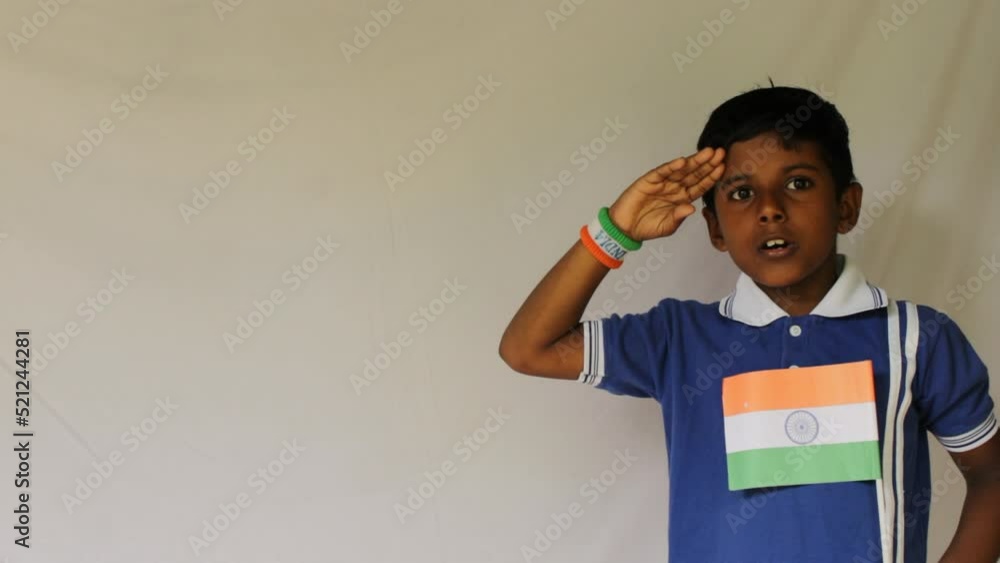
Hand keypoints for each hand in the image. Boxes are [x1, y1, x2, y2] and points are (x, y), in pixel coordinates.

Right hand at [607, 147, 725, 240]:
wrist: (625, 229)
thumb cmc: (647, 227)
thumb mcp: (667, 226)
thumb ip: (679, 217)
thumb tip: (691, 208)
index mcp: (682, 198)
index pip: (700, 185)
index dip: (712, 177)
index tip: (723, 167)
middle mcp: (675, 188)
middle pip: (694, 174)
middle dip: (708, 164)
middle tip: (720, 153)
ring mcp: (663, 183)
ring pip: (681, 170)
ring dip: (694, 161)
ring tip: (707, 152)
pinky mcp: (649, 180)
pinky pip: (662, 172)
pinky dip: (671, 166)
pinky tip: (682, 161)